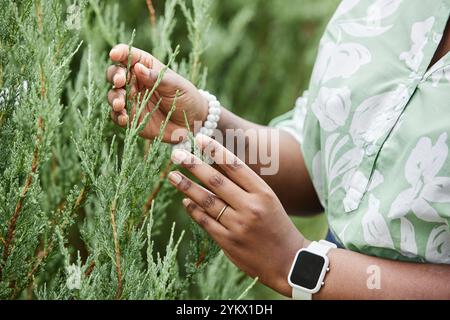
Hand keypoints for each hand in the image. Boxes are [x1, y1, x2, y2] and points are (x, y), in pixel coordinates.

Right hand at [106, 44, 208, 142]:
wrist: (192, 122)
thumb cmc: (186, 97)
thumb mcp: (175, 85)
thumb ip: (157, 78)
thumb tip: (137, 68)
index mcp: (146, 66)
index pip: (129, 55)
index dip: (120, 52)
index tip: (115, 54)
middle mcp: (135, 81)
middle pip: (115, 73)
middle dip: (114, 76)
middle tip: (120, 82)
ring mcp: (131, 99)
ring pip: (113, 94)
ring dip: (114, 98)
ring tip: (120, 104)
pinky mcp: (131, 116)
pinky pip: (117, 115)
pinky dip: (117, 115)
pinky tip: (123, 118)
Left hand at [167, 134, 307, 296]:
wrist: (290, 262)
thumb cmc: (278, 227)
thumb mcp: (269, 201)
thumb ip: (246, 187)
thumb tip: (216, 170)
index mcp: (263, 193)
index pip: (235, 166)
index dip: (215, 151)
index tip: (199, 139)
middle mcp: (250, 207)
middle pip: (216, 181)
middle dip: (194, 165)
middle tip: (176, 154)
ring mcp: (238, 226)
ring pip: (207, 201)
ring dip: (187, 187)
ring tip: (172, 175)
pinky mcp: (228, 243)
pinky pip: (206, 222)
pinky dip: (194, 210)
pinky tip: (185, 200)